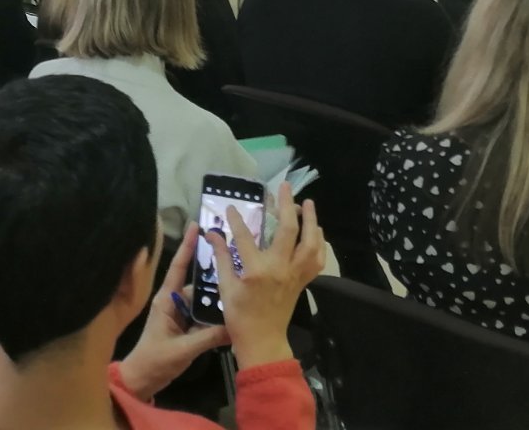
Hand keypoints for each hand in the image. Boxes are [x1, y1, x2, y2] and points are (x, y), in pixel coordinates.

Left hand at [120, 223, 228, 400]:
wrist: (143, 380)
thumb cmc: (155, 361)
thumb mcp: (182, 349)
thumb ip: (208, 337)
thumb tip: (234, 326)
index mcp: (166, 300)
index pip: (177, 267)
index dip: (187, 246)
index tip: (196, 225)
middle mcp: (173, 302)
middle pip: (196, 283)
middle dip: (213, 275)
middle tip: (235, 262)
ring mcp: (180, 315)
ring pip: (202, 301)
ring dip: (217, 299)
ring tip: (239, 289)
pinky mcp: (185, 327)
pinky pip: (203, 316)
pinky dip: (215, 315)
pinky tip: (232, 313)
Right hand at [206, 184, 323, 370]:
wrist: (263, 341)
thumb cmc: (240, 317)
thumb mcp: (225, 287)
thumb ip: (221, 257)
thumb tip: (211, 234)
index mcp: (257, 271)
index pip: (246, 236)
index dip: (237, 219)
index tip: (231, 207)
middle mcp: (280, 268)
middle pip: (289, 230)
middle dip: (287, 205)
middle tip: (284, 187)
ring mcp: (294, 275)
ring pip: (310, 242)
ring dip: (311, 220)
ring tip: (307, 203)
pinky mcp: (302, 281)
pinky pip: (316, 258)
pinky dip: (318, 242)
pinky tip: (315, 231)